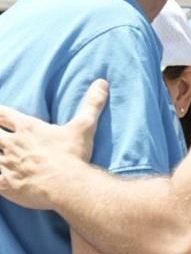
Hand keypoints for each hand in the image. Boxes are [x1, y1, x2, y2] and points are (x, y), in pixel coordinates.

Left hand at [0, 79, 105, 209]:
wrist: (67, 185)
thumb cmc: (73, 155)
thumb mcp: (84, 126)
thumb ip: (92, 103)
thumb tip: (102, 82)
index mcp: (28, 128)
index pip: (3, 115)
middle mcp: (13, 145)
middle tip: (0, 137)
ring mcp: (6, 166)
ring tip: (0, 156)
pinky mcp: (4, 185)